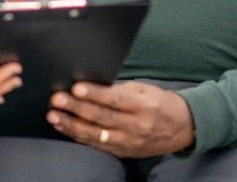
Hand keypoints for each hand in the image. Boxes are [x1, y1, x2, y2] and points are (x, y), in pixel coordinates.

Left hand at [46, 80, 194, 157]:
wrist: (183, 127)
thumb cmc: (160, 102)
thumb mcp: (144, 89)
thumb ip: (119, 89)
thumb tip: (90, 84)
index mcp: (143, 105)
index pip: (114, 99)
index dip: (94, 93)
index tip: (75, 87)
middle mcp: (136, 125)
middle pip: (102, 117)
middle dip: (76, 108)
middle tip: (57, 99)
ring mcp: (129, 141)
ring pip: (96, 134)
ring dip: (71, 125)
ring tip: (54, 115)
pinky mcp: (124, 152)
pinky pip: (98, 145)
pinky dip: (79, 136)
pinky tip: (64, 127)